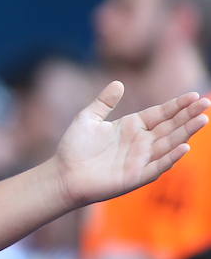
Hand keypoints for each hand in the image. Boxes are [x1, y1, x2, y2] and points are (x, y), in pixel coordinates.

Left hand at [53, 82, 209, 206]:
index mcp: (132, 126)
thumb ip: (104, 102)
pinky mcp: (136, 176)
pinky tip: (184, 147)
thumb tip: (119, 83)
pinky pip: (158, 166)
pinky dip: (171, 157)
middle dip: (189, 115)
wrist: (63, 174)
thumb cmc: (74, 148)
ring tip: (203, 119)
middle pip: (171, 126)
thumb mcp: (88, 118)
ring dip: (186, 132)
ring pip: (169, 143)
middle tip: (206, 103)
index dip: (178, 105)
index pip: (161, 113)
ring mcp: (140, 159)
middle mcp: (141, 142)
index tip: (194, 95)